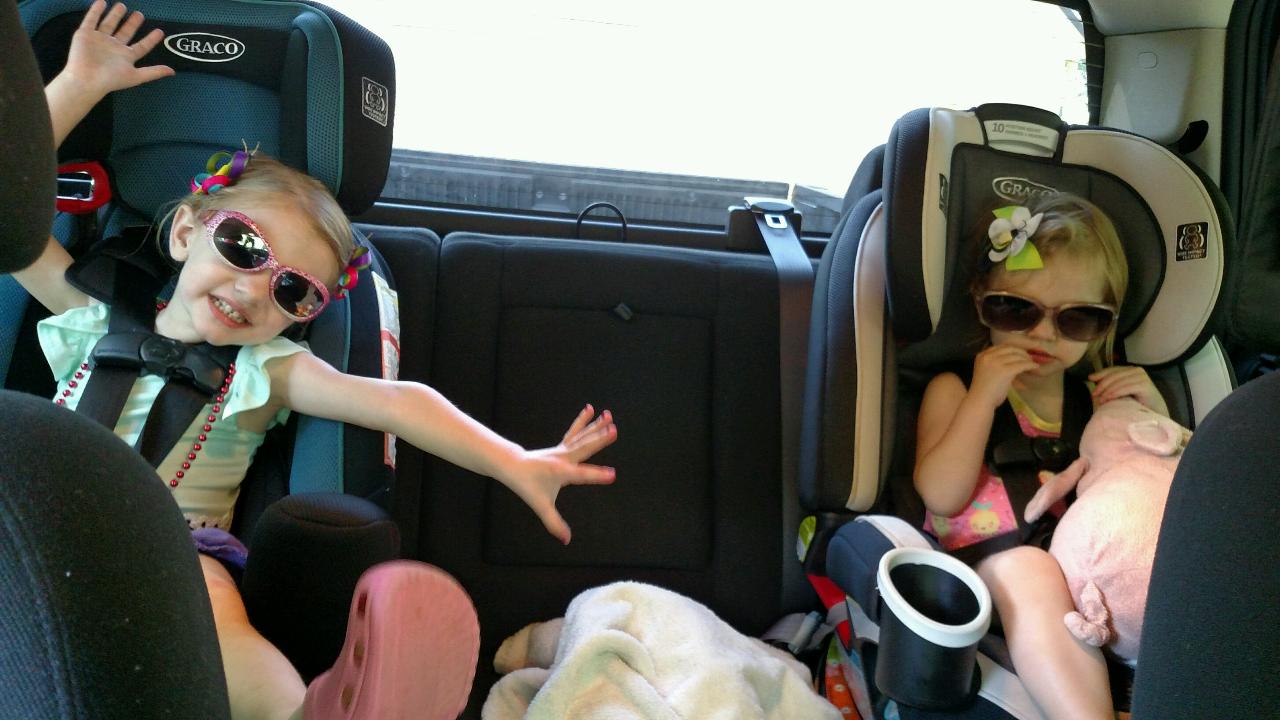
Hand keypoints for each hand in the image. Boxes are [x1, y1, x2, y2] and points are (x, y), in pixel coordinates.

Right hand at [61, 1, 173, 98]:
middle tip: (140, 14)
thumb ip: (154, 72)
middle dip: (132, 24)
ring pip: (109, 24)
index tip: (160, 31)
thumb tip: (173, 72)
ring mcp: (99, 39)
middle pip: (125, 32)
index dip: (151, 39)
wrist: (87, 79)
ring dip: (116, 15)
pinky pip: (91, 20)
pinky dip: (95, 11)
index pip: (142, 46)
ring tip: (122, 5)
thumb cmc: (111, 78)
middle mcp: (114, 47)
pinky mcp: (85, 34)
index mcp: (126, 56)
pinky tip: (101, 2)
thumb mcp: (136, 76)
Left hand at [501, 405, 617, 544]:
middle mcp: (564, 458)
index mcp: (561, 472)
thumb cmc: (527, 486)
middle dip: (600, 439)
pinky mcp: (562, 445)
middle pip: (585, 447)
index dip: (597, 476)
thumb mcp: (541, 506)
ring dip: (596, 426)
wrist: (512, 466)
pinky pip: (575, 431)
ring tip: (609, 415)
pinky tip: (591, 409)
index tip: (613, 475)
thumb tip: (566, 540)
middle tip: (615, 430)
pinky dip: (583, 420)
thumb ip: (554, 523)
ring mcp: (563, 449)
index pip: (582, 475)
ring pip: (582, 436)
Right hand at [968, 343, 1037, 410]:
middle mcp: (988, 356)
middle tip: (1029, 358)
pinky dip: (1030, 365)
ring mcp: (996, 362)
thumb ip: (997, 364)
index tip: (1020, 354)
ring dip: (1027, 359)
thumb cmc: (984, 391)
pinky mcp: (1005, 370)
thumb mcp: (987, 372)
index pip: (1001, 347)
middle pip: (1010, 348)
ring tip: (1033, 364)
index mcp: (982, 355)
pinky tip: (1035, 367)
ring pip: (1017, 356)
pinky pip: (1022, 364)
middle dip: (1021, 352)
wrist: (980, 402)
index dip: (1013, 349)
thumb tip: (1015, 361)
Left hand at [1089, 366, 1168, 415]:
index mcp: (1131, 370)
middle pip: (1115, 375)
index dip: (1101, 374)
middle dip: (1102, 384)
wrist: (1155, 415)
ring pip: (1119, 381)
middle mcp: (1137, 371)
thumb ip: (1111, 384)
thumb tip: (1092, 378)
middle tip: (1094, 394)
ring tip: (1100, 400)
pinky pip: (1126, 387)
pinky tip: (1108, 398)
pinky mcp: (1145, 385)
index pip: (1113, 370)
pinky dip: (1116, 392)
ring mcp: (1142, 377)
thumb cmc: (1136, 405)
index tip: (1090, 379)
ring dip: (1107, 390)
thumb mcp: (1120, 392)